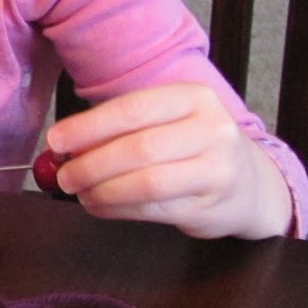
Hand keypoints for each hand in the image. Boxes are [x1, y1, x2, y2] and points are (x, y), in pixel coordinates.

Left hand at [47, 83, 292, 238]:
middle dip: (90, 164)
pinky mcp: (211, 205)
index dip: (88, 127)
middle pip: (137, 148)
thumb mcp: (166, 122)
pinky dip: (117, 209)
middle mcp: (212, 129)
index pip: (132, 110)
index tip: (56, 142)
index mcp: (194, 97)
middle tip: (64, 176)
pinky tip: (99, 206)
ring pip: (145, 183)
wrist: (251, 184)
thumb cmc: (192, 146)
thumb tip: (62, 146)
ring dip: (102, 191)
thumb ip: (120, 129)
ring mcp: (217, 169)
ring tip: (80, 193)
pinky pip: (153, 209)